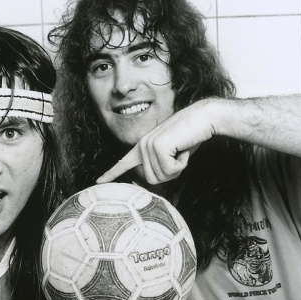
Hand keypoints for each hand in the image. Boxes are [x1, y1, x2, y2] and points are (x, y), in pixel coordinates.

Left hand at [96, 100, 216, 184]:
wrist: (202, 118)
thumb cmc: (190, 136)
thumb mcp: (172, 154)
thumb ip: (161, 165)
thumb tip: (154, 179)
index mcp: (142, 147)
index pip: (123, 163)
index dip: (111, 174)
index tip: (98, 181)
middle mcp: (141, 146)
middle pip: (152, 180)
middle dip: (170, 174)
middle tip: (179, 156)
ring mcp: (148, 145)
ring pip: (161, 177)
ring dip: (177, 168)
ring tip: (181, 149)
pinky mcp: (157, 146)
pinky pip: (170, 170)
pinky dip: (182, 163)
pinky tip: (183, 148)